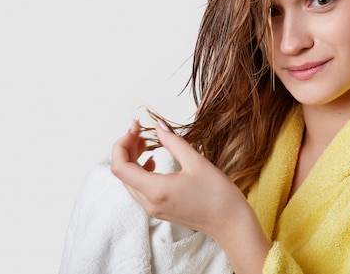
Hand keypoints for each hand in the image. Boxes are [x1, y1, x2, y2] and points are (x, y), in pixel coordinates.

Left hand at [110, 119, 246, 237]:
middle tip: (139, 130)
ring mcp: (153, 209)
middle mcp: (149, 202)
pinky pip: (140, 189)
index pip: (120, 167)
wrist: (230, 223)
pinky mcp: (159, 210)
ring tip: (145, 142)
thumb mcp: (196, 162)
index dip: (122, 144)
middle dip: (127, 148)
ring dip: (132, 159)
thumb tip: (159, 126)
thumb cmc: (218, 195)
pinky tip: (153, 161)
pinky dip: (140, 171)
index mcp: (156, 190)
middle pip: (122, 173)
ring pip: (129, 181)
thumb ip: (173, 142)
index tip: (135, 127)